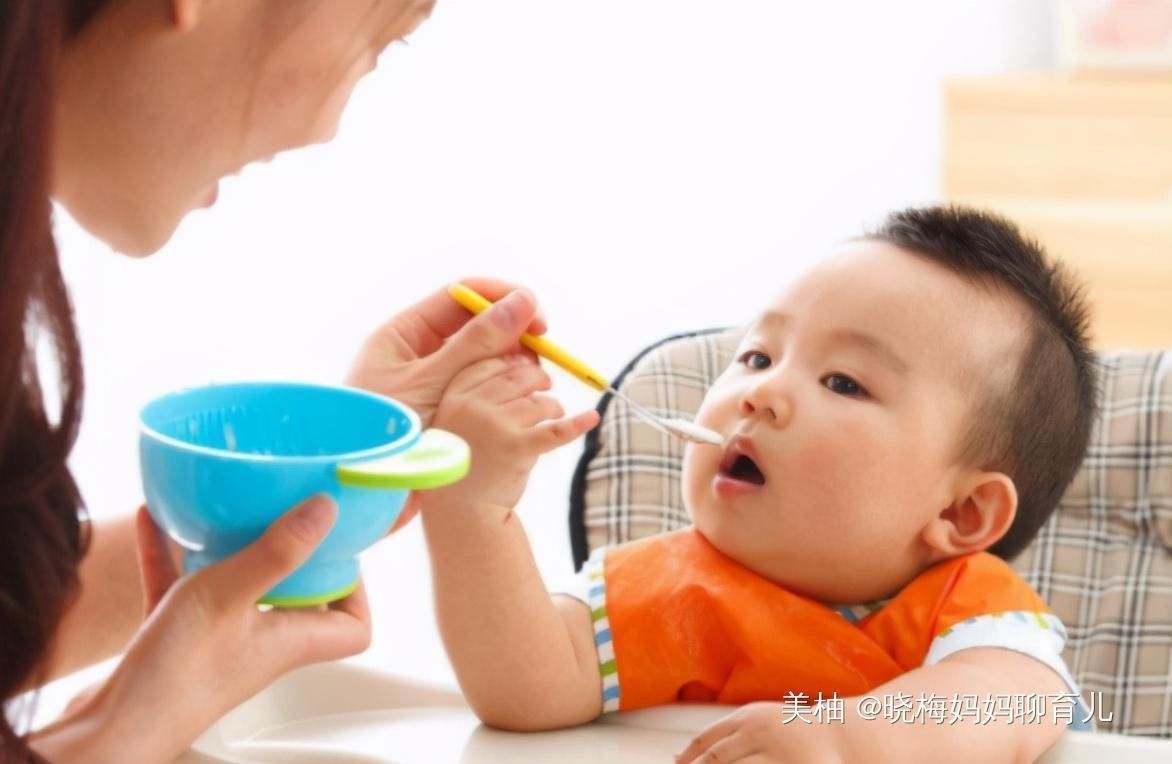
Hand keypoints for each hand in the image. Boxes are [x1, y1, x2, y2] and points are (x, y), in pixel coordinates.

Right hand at [33, 498, 370, 762]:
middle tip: (284, 515)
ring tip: (223, 509)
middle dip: (295, 555)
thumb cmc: (175, 674)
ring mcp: (220, 641)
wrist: (111, 731)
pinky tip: (154, 521)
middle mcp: (263, 643)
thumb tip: (326, 510)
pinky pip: (183, 587)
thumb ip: (279, 551)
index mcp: (292, 640)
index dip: (357, 592)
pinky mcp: (176, 639)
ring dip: (230, 548)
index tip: (340, 551)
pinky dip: (173, 556)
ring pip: (238, 587)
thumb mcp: (230, 595)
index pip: (353, 627)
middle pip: (299, 600)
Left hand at [347, 278, 547, 532]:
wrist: (359, 495)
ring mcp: (430, 383)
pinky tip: (523, 400)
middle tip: (541, 353)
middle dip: (512, 333)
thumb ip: (477, 342)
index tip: (537, 319)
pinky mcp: (444, 410)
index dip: (502, 299)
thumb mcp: (432, 382)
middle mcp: (415, 353)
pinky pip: (480, 387)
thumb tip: (523, 301)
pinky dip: (504, 388)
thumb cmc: (380, 434)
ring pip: (482, 357)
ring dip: (512, 362)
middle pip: (474, 324)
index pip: (459, 296)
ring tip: (534, 381)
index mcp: (401, 335)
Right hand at [425, 354, 598, 511]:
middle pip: (518, 377)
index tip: (526, 369)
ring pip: (538, 402)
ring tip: (553, 414)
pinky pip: (555, 431)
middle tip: (546, 387)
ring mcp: (495, 426)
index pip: (492, 364)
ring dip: (552, 407)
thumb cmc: (466, 459)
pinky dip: (577, 424)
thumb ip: (482, 390)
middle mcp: (473, 406)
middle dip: (538, 380)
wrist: (462, 511)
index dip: (514, 363)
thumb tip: (527, 358)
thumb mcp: (459, 418)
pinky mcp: (518, 449)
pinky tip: (592, 418)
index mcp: (455, 395)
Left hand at [676, 702, 848, 763]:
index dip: (688, 758)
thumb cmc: (795, 731)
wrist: (844, 734)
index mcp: (748, 718)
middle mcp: (757, 734)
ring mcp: (774, 755)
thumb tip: (680, 757)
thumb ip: (728, 736)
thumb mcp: (760, 722)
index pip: (706, 740)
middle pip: (715, 761)